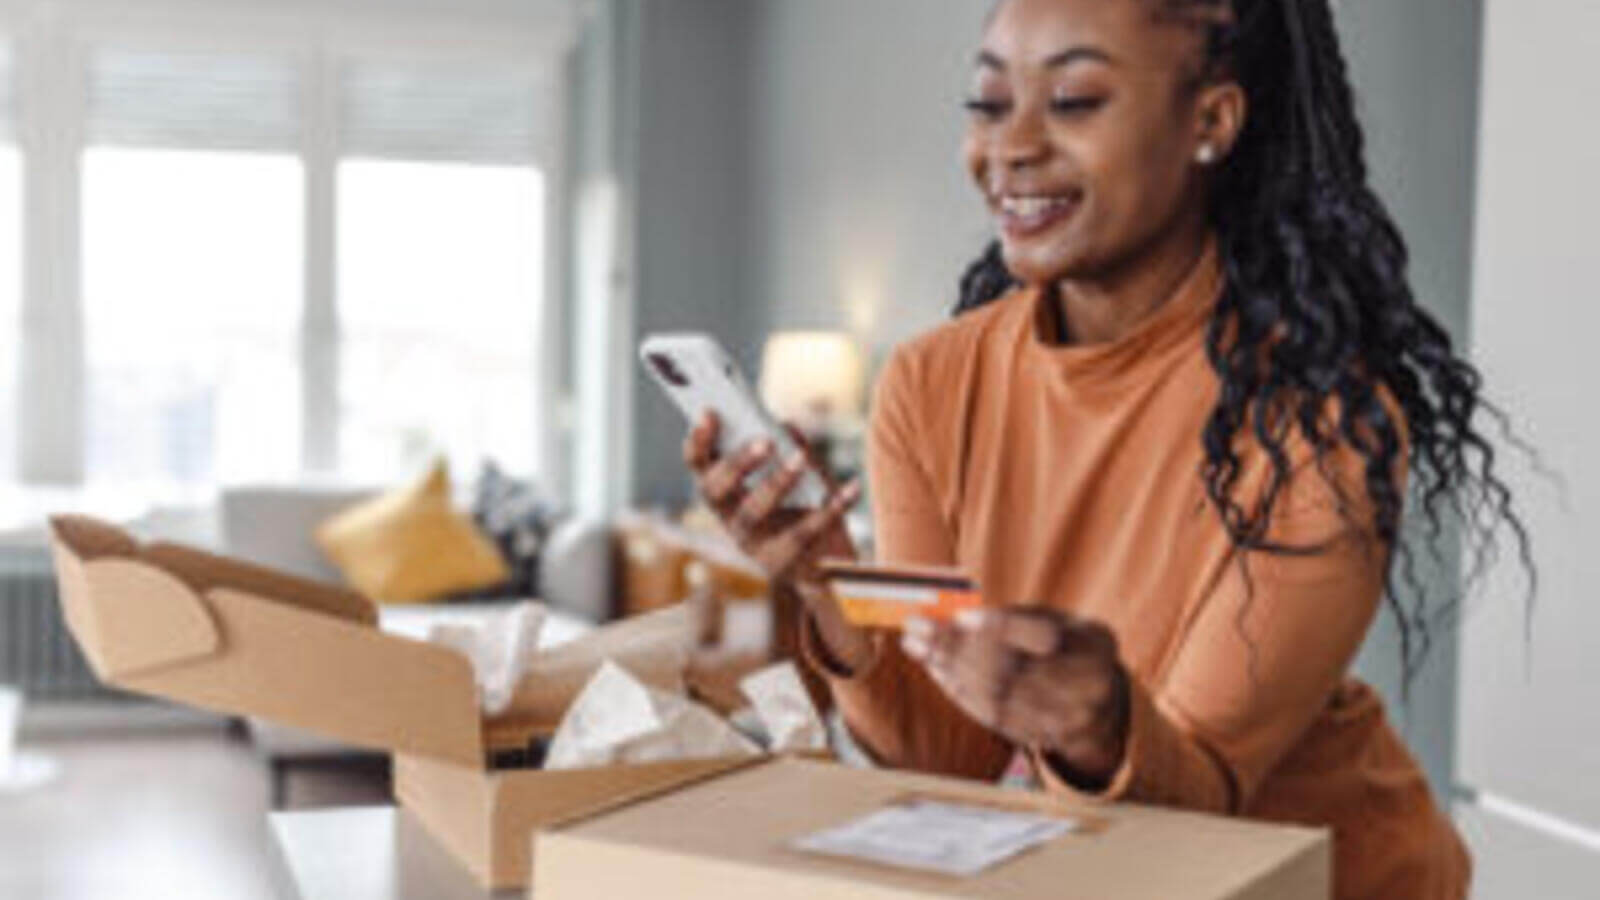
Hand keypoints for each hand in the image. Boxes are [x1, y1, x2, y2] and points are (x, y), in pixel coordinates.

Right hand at [682, 412, 859, 580]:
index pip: (701, 469)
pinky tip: (852, 487)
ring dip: (776, 482)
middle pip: (717, 490)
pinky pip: (807, 532)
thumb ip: (793, 451)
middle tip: (764, 441)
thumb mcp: (802, 480)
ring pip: (754, 512)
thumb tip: (787, 425)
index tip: (709, 412)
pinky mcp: (784, 564)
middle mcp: (731, 520)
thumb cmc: (807, 514)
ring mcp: (754, 545)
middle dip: (736, 463)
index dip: (698, 442)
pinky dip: (832, 507)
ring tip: (800, 459)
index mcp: (728, 496)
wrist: (827, 571)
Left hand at [901, 607, 1131, 786]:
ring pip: (998, 698)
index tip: (959, 617)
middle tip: (918, 630)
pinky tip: (937, 671)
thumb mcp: (1057, 621)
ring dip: (950, 671)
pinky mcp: (1042, 739)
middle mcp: (1089, 688)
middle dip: (957, 649)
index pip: (1045, 636)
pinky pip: (993, 717)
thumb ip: (1015, 618)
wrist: (1098, 702)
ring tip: (919, 648)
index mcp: (1096, 645)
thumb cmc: (1066, 647)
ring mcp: (1068, 721)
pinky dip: (960, 692)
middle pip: (1014, 671)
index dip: (1000, 628)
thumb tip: (955, 618)